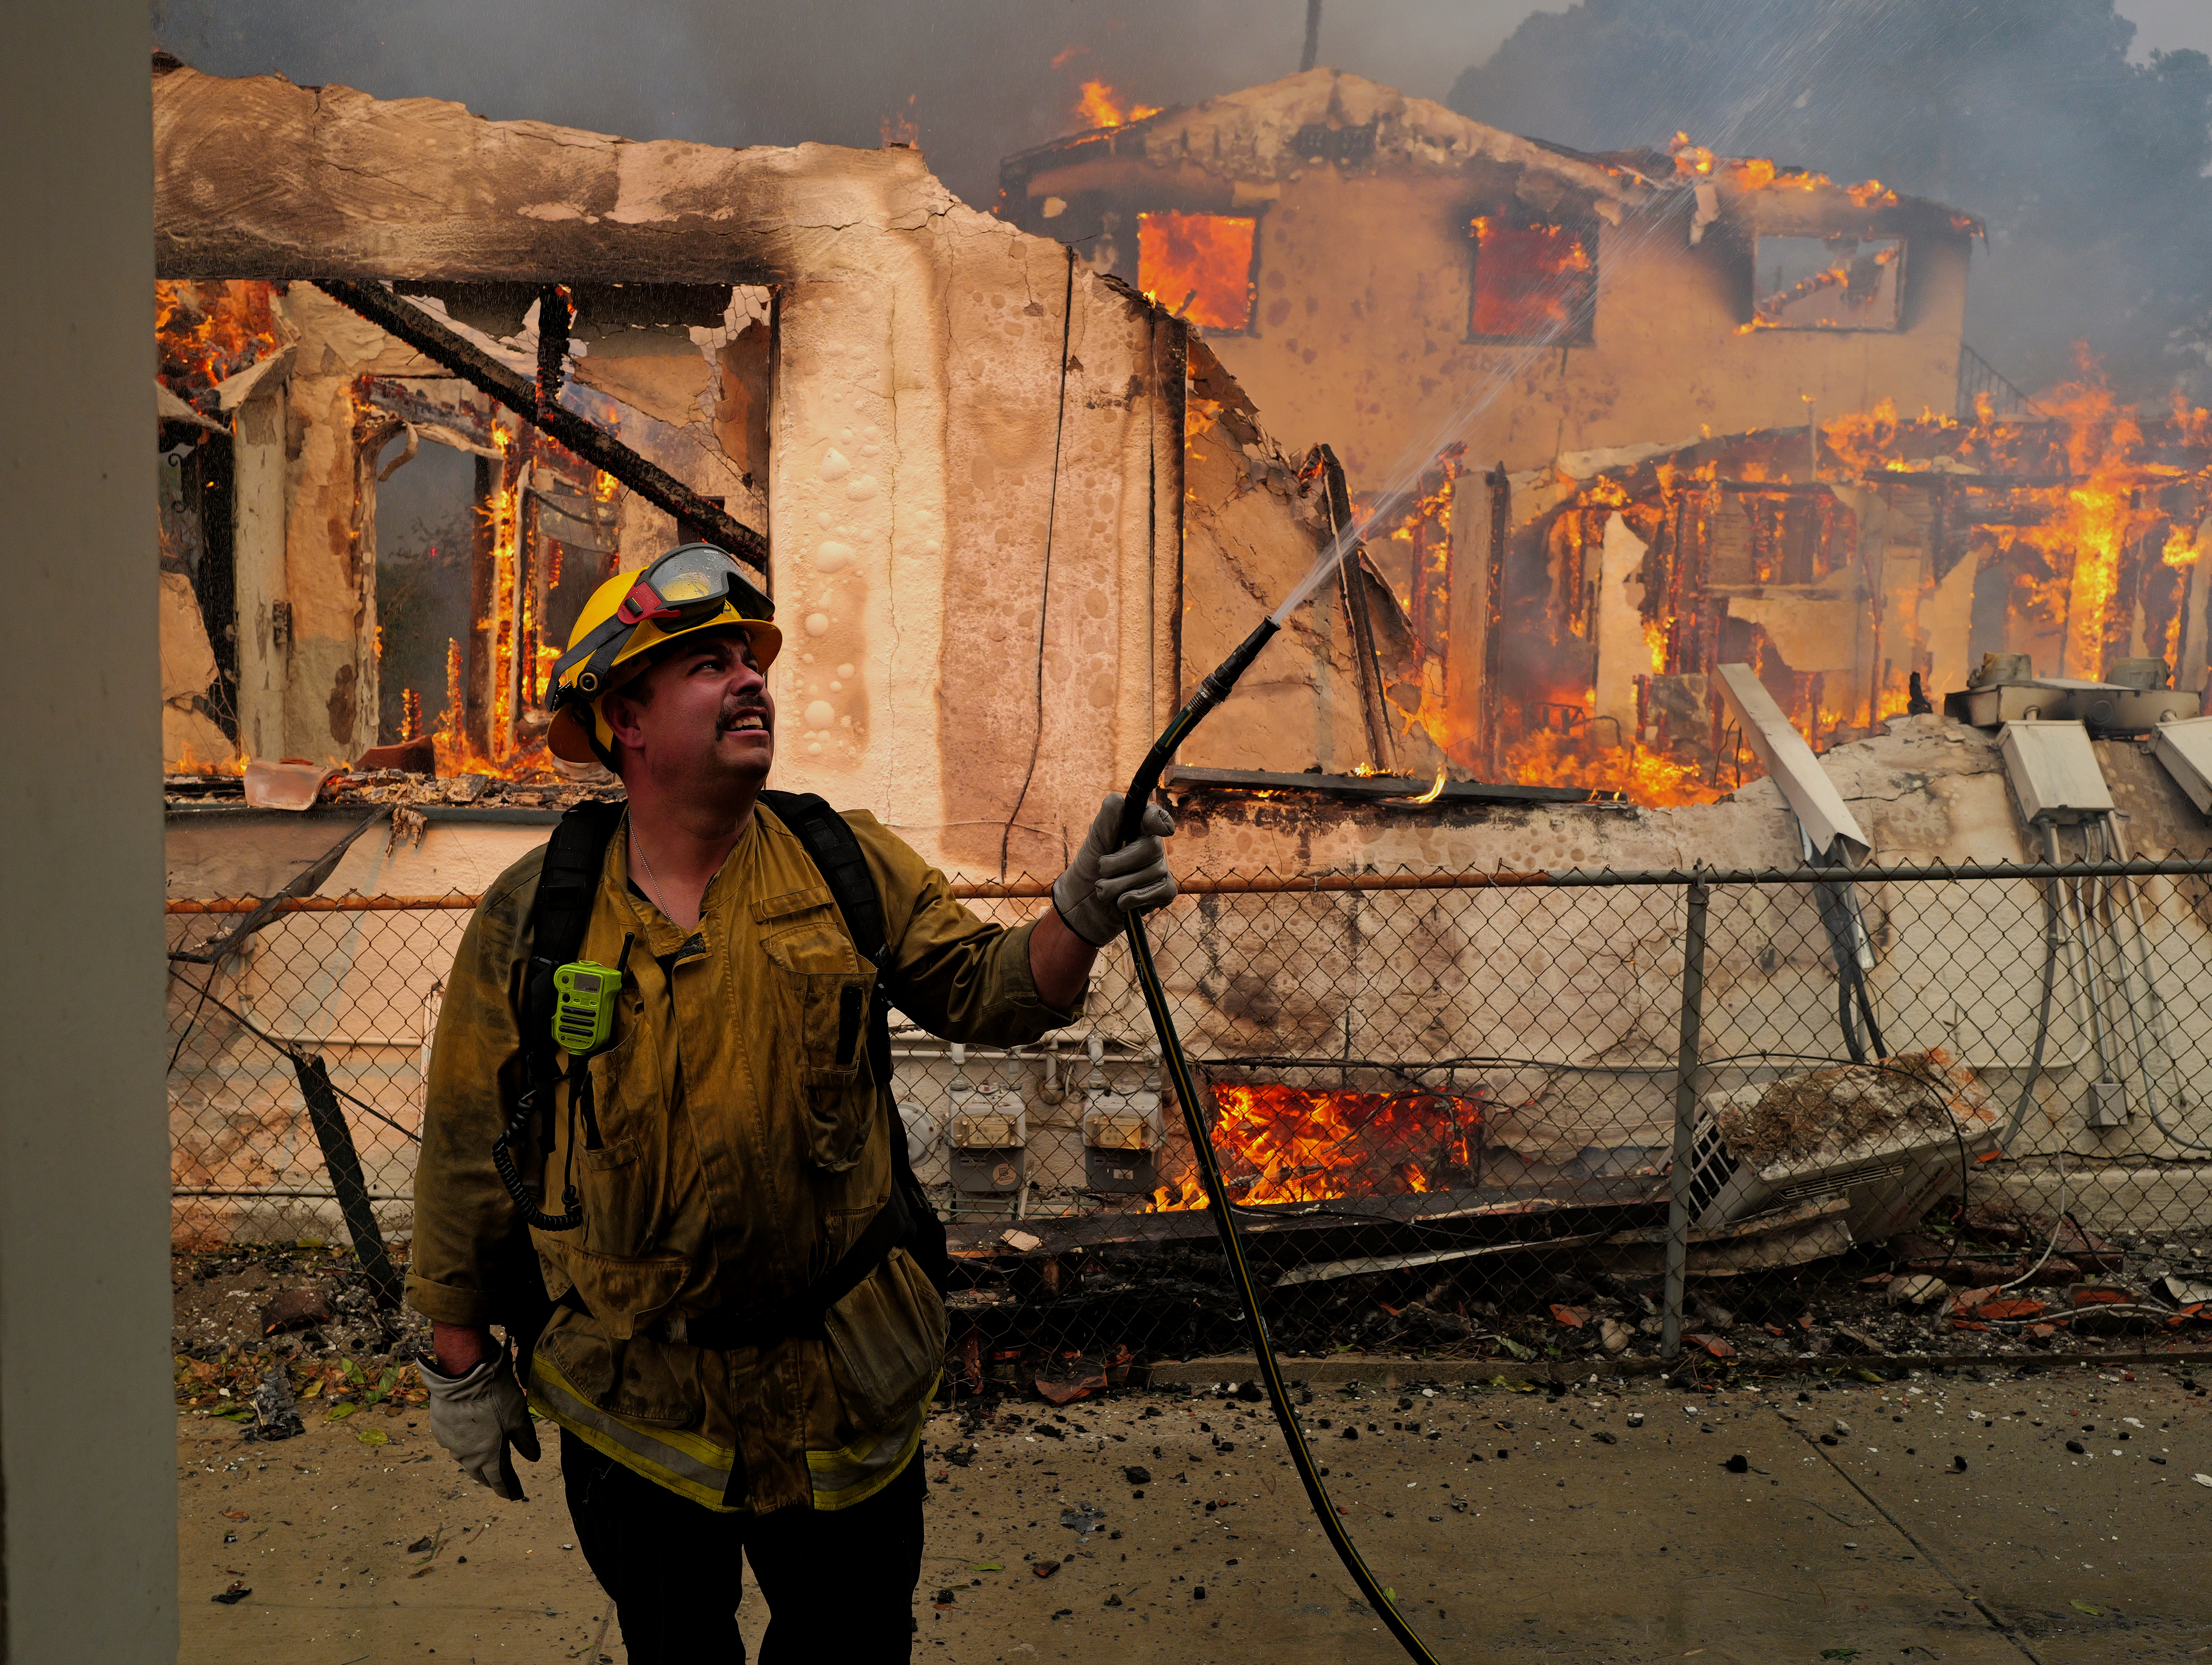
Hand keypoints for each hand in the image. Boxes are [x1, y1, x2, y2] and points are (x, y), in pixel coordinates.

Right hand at [419, 1350, 540, 1500]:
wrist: (462, 1374)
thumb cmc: (495, 1395)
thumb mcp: (519, 1416)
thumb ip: (526, 1440)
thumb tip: (533, 1458)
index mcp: (489, 1455)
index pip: (500, 1480)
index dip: (509, 1489)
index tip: (516, 1496)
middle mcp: (467, 1455)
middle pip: (481, 1473)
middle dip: (492, 1480)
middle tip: (501, 1483)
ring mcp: (451, 1443)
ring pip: (465, 1460)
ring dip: (477, 1464)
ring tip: (485, 1465)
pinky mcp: (440, 1429)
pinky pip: (454, 1444)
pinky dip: (464, 1446)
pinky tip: (467, 1442)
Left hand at [1051, 793, 1176, 947]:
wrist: (1081, 907)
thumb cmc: (1088, 870)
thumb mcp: (1093, 843)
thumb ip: (1106, 821)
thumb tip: (1118, 800)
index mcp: (1135, 828)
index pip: (1152, 817)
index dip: (1158, 820)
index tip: (1162, 829)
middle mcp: (1151, 845)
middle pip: (1150, 847)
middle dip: (1119, 863)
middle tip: (1100, 871)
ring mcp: (1159, 869)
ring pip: (1151, 872)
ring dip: (1119, 885)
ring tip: (1104, 890)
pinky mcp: (1163, 891)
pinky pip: (1160, 891)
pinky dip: (1135, 898)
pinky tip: (1122, 902)